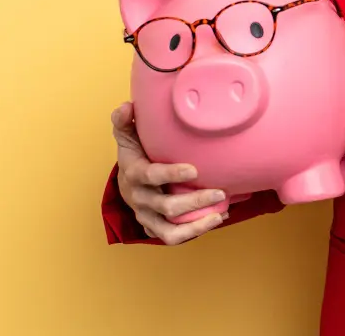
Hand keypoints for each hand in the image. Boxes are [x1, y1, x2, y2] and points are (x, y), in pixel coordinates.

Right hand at [111, 101, 226, 244]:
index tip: (195, 170)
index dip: (171, 174)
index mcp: (133, 173)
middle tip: (219, 192)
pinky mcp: (154, 227)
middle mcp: (139, 198)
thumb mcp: (126, 134)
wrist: (125, 180)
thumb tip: (127, 106)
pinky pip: (172, 237)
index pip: (151, 176)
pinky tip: (216, 218)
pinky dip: (194, 232)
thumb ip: (124, 119)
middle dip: (194, 201)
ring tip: (220, 214)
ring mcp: (146, 215)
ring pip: (168, 230)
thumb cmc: (133, 152)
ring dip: (196, 225)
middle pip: (165, 206)